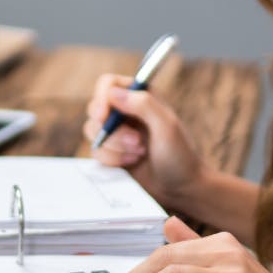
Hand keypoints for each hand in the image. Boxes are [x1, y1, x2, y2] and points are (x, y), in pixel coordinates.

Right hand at [82, 73, 206, 208]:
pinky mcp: (110, 151)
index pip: (108, 84)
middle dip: (113, 131)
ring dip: (114, 147)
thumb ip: (144, 104)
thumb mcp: (167, 126)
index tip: (104, 117)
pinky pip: (95, 151)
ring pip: (92, 131)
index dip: (102, 98)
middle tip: (136, 142)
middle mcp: (125, 111)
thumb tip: (113, 93)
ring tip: (139, 153)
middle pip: (95, 109)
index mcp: (141, 96)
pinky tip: (131, 162)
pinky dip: (111, 159)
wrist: (181, 188)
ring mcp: (116, 132)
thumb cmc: (180, 155)